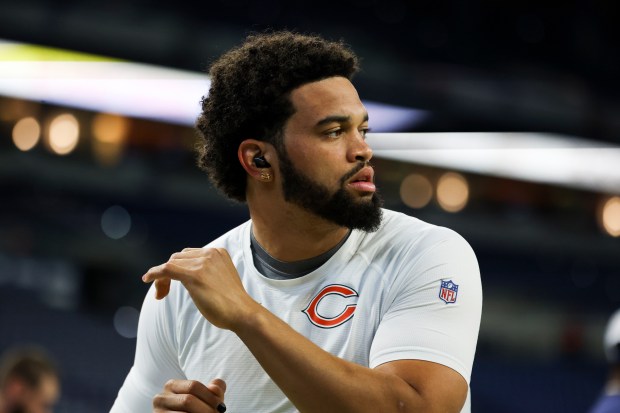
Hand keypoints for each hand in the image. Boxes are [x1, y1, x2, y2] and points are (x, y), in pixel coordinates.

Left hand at [142, 247, 259, 329]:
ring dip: (161, 278)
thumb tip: (189, 277)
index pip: (188, 255)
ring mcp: (202, 263)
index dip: (177, 268)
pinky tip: (147, 279)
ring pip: (171, 264)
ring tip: (161, 295)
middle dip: (168, 273)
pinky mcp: (194, 274)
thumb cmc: (233, 303)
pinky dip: (154, 274)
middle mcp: (210, 253)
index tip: (172, 284)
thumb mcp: (221, 279)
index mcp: (218, 252)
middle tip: (163, 294)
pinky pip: (166, 270)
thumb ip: (208, 272)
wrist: (242, 312)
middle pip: (177, 258)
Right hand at [153, 379, 226, 412]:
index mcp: (172, 385)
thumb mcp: (206, 398)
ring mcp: (158, 412)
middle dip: (206, 409)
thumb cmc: (197, 409)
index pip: (193, 386)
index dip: (210, 396)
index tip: (222, 407)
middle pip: (188, 400)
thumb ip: (214, 389)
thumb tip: (215, 388)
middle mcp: (161, 398)